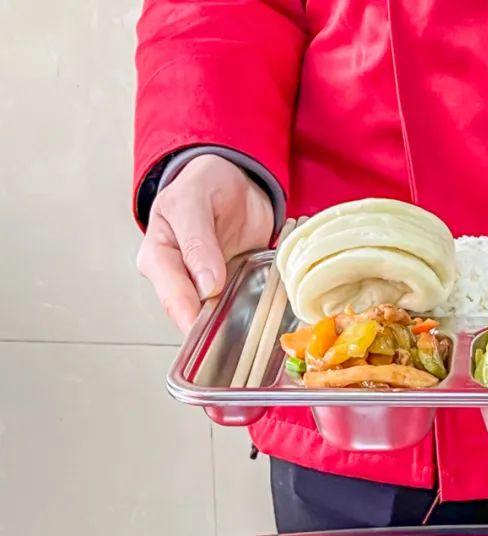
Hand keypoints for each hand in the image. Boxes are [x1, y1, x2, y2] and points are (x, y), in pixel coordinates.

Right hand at [136, 155, 273, 333]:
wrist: (234, 179)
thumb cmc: (204, 184)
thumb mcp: (193, 201)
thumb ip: (197, 241)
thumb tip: (206, 286)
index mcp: (159, 256)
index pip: (170, 293)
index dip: (188, 313)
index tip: (206, 325)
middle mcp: (179, 277)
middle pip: (191, 313)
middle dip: (209, 328)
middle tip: (231, 339)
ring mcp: (207, 284)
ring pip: (215, 315)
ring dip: (232, 325)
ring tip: (248, 336)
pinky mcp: (233, 284)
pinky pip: (240, 305)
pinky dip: (252, 313)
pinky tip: (263, 321)